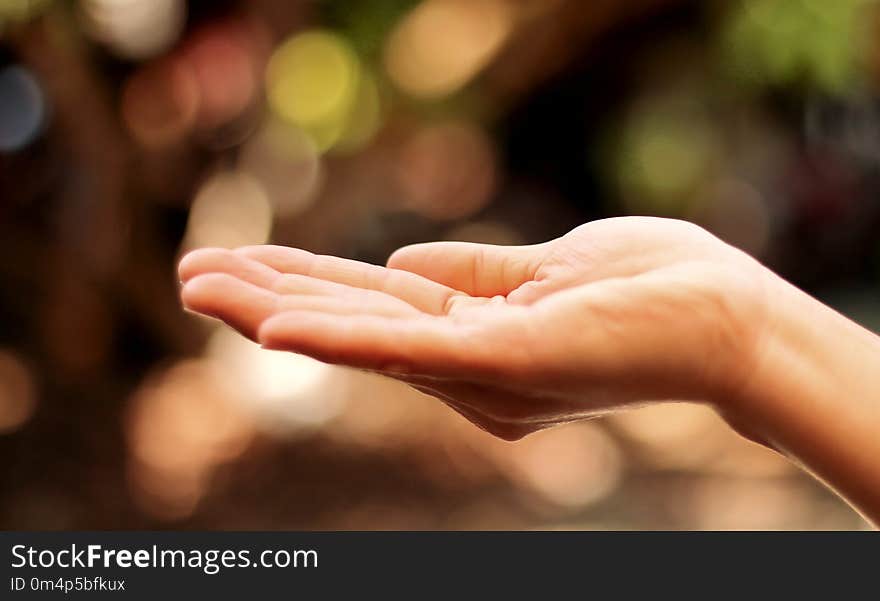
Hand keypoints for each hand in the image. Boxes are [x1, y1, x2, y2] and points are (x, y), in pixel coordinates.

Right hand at [178, 217, 771, 440]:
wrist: (729, 317)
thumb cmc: (649, 289)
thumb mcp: (543, 270)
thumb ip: (469, 273)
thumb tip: (399, 260)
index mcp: (471, 339)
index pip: (373, 307)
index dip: (307, 286)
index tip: (244, 266)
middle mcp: (464, 369)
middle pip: (352, 325)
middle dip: (268, 299)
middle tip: (190, 276)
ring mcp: (482, 373)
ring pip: (362, 338)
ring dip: (277, 312)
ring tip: (201, 287)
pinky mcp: (507, 364)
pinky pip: (410, 350)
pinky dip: (340, 341)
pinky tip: (276, 331)